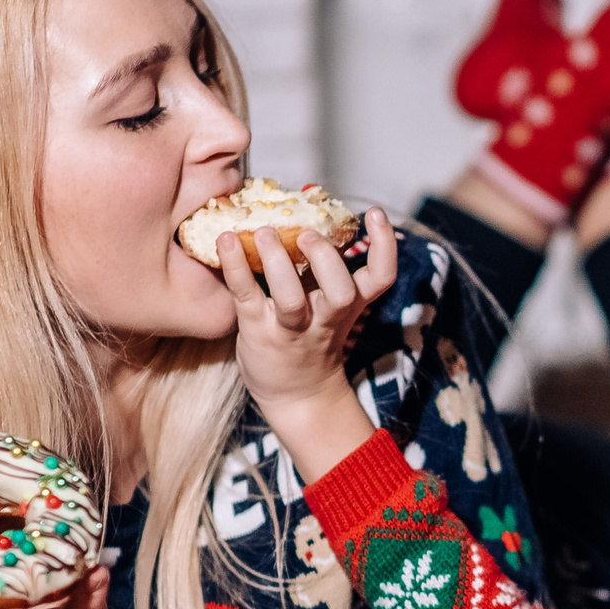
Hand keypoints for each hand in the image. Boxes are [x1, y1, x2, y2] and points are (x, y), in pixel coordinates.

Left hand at [218, 207, 398, 483]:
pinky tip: (226, 240)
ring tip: (262, 232)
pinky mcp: (257, 331)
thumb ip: (327, 269)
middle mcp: (325, 318)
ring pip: (292, 299)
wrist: (297, 395)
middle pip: (342, 292)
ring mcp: (290, 328)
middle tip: (306, 233)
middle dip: (326, 260)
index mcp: (348, 305)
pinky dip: (235, 267)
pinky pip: (247, 297)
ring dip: (278, 262)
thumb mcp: (332, 306)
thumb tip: (313, 216)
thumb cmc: (312, 338)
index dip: (384, 247)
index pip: (380, 277)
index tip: (377, 214)